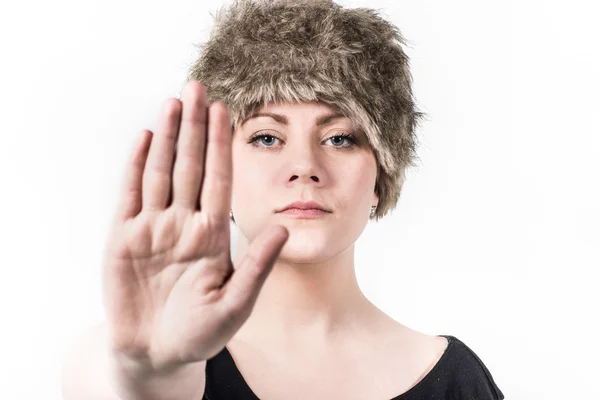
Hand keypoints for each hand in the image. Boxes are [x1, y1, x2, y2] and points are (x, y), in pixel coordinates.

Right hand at [101, 80, 288, 374]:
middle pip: (190, 166)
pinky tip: (147, 138)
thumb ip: (257, 266)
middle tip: (199, 87)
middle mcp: (183, 223)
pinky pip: (131, 195)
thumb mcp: (235, 303)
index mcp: (211, 234)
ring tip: (174, 102)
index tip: (228, 112)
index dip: (222, 146)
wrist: (157, 354)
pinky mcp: (123, 237)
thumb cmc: (200, 333)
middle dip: (195, 128)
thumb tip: (286, 228)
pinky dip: (137, 166)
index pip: (218, 179)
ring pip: (161, 172)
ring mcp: (153, 227)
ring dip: (167, 137)